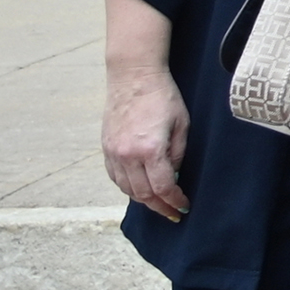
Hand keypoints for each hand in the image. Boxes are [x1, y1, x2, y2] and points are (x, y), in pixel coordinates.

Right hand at [101, 55, 188, 222]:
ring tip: (158, 203)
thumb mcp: (182, 124)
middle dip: (159, 207)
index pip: (162, 188)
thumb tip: (174, 176)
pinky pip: (115, 177)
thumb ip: (178, 154)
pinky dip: (127, 187)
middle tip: (173, 213)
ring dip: (143, 199)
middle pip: (142, 194)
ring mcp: (113, 152)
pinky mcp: (105, 148)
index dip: (175, 201)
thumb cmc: (163, 96)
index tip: (184, 207)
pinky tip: (139, 188)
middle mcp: (127, 155)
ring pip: (126, 188)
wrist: (133, 76)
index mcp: (149, 149)